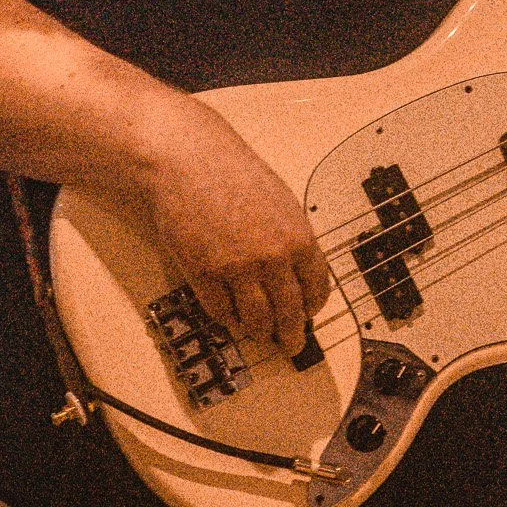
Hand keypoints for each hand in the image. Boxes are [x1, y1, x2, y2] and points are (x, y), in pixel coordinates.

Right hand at [126, 110, 332, 357]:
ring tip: (260, 334)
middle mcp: (272, 259)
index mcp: (298, 238)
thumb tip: (297, 272)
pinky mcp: (204, 275)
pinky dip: (229, 320)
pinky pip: (222, 312)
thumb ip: (291, 238)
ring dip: (260, 332)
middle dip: (291, 334)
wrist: (189, 161)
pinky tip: (232, 319)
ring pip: (256, 320)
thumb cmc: (234, 174)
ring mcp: (237, 270)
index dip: (313, 307)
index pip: (316, 288)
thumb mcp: (281, 201)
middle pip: (289, 312)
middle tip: (291, 344)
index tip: (308, 314)